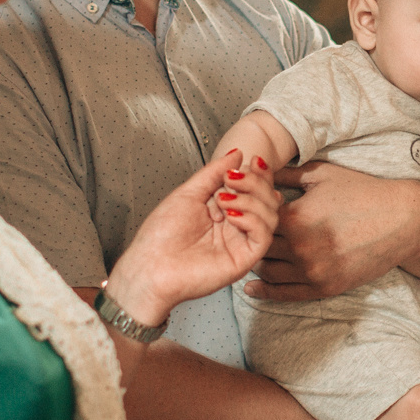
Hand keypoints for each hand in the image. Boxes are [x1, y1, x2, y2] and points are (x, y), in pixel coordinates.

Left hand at [108, 151, 278, 323]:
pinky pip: (263, 235)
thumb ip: (214, 173)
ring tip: (223, 198)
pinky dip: (252, 218)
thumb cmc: (161, 235)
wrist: (150, 266)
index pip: (255, 189)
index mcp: (225, 211)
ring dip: (251, 199)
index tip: (252, 161)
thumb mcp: (188, 193)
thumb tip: (236, 154)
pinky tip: (232, 215)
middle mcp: (236, 226)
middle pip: (267, 199)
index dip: (258, 174)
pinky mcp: (244, 259)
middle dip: (255, 183)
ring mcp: (241, 243)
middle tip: (232, 179)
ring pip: (270, 215)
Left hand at [246, 162, 419, 300]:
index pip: (252, 219)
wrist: (402, 220)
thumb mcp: (322, 174)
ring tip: (248, 255)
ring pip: (267, 272)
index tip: (233, 212)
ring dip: (255, 264)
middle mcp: (300, 247)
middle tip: (237, 235)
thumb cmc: (364, 192)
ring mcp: (312, 271)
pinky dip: (265, 292)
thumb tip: (258, 167)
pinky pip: (285, 294)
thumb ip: (286, 174)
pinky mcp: (325, 288)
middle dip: (246, 239)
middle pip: (256, 247)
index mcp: (295, 217)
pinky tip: (252, 288)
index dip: (241, 214)